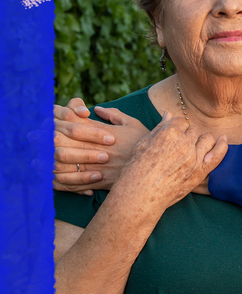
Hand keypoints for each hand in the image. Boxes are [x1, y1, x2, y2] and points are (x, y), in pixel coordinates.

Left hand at [29, 98, 149, 195]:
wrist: (156, 171)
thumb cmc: (145, 144)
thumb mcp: (133, 124)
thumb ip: (114, 115)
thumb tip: (96, 109)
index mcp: (105, 134)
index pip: (76, 124)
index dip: (59, 120)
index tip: (47, 118)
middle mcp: (98, 150)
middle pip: (66, 143)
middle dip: (47, 140)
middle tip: (34, 137)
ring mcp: (98, 168)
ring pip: (67, 165)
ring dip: (49, 162)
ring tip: (37, 161)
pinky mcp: (99, 183)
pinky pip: (76, 184)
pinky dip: (62, 182)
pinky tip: (53, 180)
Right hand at [115, 115, 227, 211]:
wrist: (140, 194)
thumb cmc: (136, 168)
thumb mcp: (144, 143)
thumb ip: (159, 127)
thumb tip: (168, 113)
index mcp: (169, 133)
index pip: (181, 121)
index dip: (178, 127)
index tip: (174, 134)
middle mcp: (183, 143)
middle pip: (193, 131)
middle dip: (188, 135)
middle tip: (180, 146)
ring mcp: (193, 157)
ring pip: (206, 139)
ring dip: (202, 140)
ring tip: (195, 147)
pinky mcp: (200, 172)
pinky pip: (217, 155)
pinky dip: (222, 146)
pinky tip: (222, 140)